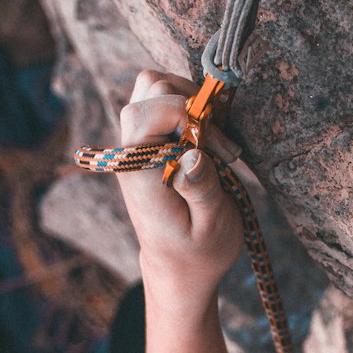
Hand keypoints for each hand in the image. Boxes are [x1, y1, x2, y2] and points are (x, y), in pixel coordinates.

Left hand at [116, 70, 243, 306]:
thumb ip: (202, 191)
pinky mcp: (149, 141)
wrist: (180, 268)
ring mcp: (137, 143)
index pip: (146, 113)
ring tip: (212, 138)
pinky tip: (206, 136)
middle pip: (149, 87)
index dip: (185, 113)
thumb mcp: (212, 229)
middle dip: (191, 103)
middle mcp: (131, 152)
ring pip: (152, 85)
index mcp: (140, 174)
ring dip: (188, 99)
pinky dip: (187, 104)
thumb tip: (193, 154)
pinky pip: (161, 98)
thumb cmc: (199, 254)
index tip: (216, 147)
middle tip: (220, 146)